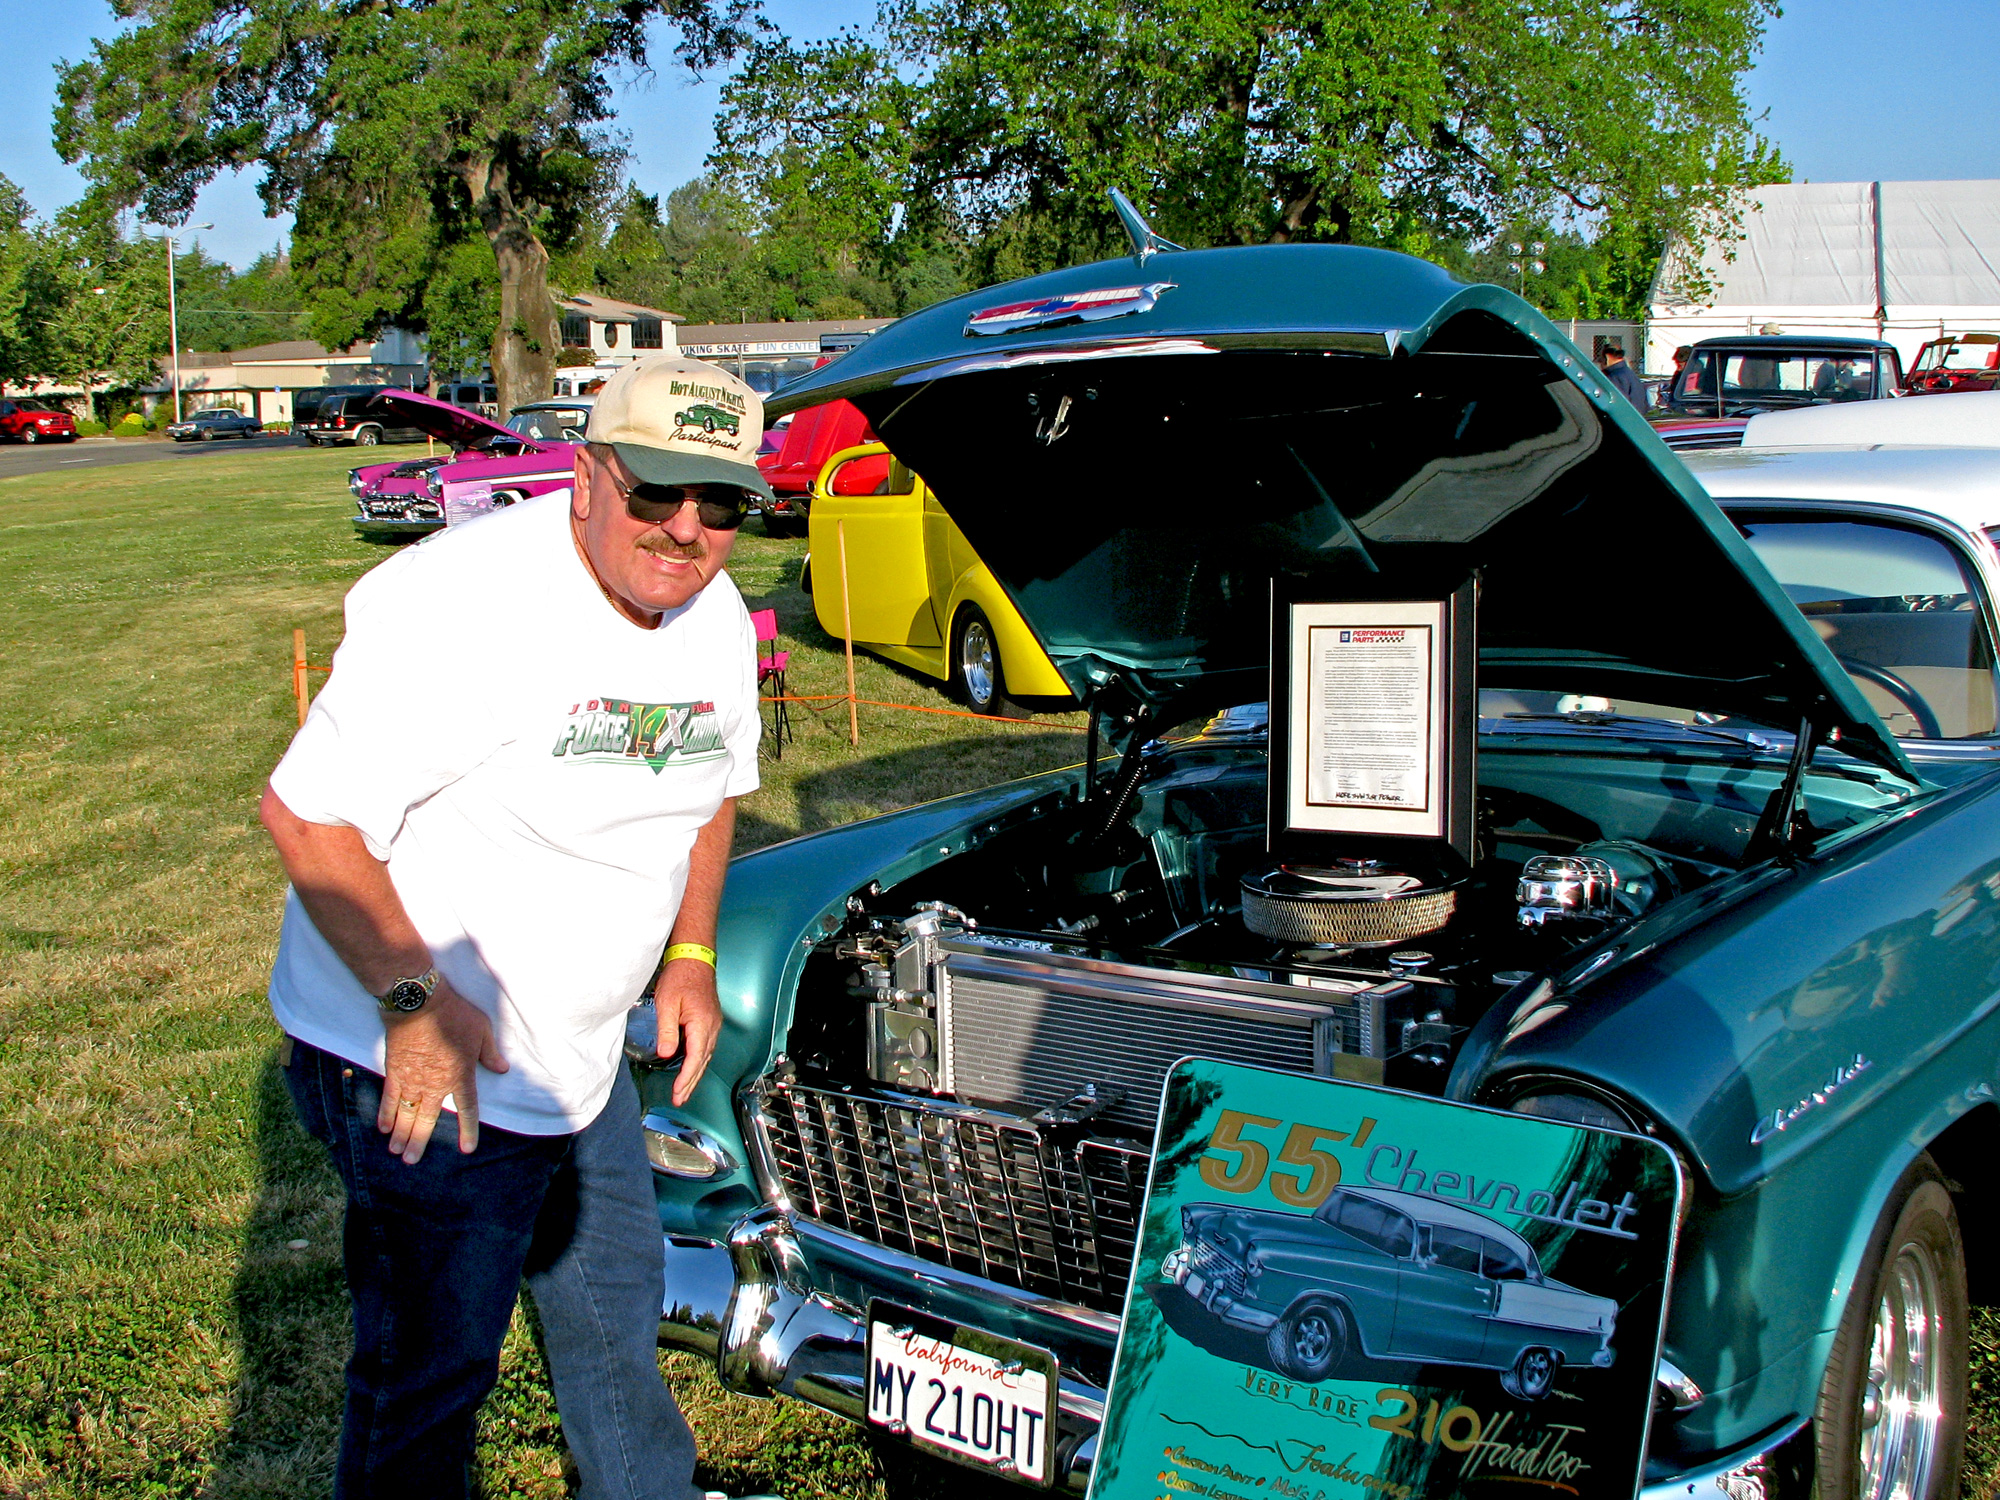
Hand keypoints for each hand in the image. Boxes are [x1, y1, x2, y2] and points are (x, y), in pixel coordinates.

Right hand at [378, 982, 508, 1162]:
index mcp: (460, 1076)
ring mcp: (412, 1080)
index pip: (467, 1109)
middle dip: (420, 1141)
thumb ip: (490, 1053)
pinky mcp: (394, 1071)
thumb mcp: (482, 1030)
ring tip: (397, 1152)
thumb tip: (501, 1070)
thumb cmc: (454, 1014)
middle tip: (412, 1161)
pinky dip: (386, 1113)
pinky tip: (383, 1128)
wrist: (419, 1002)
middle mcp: (435, 1084)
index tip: (468, 1148)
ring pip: (406, 1114)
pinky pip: (390, 1098)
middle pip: (427, 1120)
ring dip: (401, 1134)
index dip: (468, 1130)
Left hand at [655, 957, 722, 1106]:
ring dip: (696, 1074)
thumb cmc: (680, 976)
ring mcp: (713, 1023)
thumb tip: (667, 1054)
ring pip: (706, 1056)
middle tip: (680, 1099)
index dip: (686, 1079)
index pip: (695, 1059)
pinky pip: (707, 1047)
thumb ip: (667, 1030)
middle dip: (691, 1083)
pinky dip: (699, 1061)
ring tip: (685, 1090)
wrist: (694, 958)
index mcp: (702, 1024)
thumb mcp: (667, 1003)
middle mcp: (712, 1027)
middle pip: (703, 1062)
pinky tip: (692, 1067)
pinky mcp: (710, 1020)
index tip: (678, 1093)